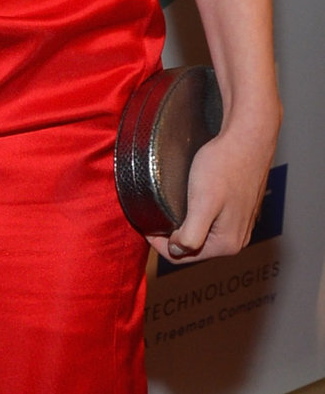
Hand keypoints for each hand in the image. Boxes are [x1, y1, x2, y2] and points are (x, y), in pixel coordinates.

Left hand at [148, 110, 280, 265]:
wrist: (248, 137)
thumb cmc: (226, 166)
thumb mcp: (203, 203)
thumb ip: (191, 234)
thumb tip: (177, 250)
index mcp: (228, 243)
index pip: (183, 256)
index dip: (160, 244)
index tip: (145, 227)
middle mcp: (238, 239)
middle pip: (194, 247)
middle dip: (171, 236)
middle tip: (152, 218)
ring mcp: (241, 224)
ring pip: (203, 234)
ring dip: (183, 226)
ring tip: (165, 211)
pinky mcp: (240, 209)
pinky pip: (212, 221)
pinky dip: (196, 216)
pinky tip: (186, 204)